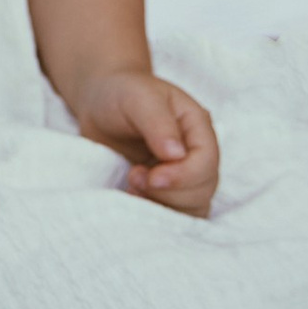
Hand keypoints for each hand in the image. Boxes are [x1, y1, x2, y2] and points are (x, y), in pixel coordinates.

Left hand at [69, 67, 219, 217]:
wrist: (100, 103)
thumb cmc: (120, 94)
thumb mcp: (136, 98)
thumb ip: (157, 123)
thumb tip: (176, 154)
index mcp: (196, 126)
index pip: (207, 162)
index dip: (183, 176)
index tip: (152, 177)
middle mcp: (196, 153)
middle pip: (204, 189)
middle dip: (168, 192)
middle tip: (134, 176)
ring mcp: (184, 174)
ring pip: (193, 207)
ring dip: (162, 205)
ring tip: (133, 186)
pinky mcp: (168, 191)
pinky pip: (176, 214)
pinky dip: (157, 213)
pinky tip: (134, 197)